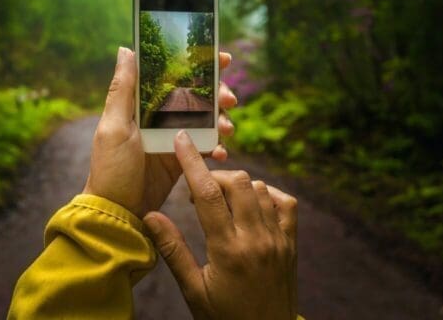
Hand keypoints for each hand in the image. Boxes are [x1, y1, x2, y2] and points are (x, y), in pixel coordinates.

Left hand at [83, 47, 236, 216]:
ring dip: (221, 121)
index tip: (222, 59)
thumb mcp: (114, 126)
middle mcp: (158, 117)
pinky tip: (220, 154)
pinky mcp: (181, 159)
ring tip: (227, 130)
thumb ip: (123, 90)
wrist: (118, 211)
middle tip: (230, 100)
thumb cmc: (111, 167)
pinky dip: (215, 148)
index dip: (198, 64)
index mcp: (141, 104)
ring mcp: (171, 138)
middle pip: (195, 95)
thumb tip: (126, 49)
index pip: (172, 74)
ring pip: (204, 120)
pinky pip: (204, 147)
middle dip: (217, 94)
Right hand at [143, 130, 297, 319]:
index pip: (207, 194)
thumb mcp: (193, 289)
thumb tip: (150, 215)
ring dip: (237, 186)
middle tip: (198, 193)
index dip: (192, 162)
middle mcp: (256, 239)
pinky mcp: (291, 243)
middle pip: (237, 182)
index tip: (182, 140)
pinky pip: (285, 203)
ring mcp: (278, 240)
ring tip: (220, 204)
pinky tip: (251, 204)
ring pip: (260, 188)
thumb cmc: (224, 318)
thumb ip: (172, 249)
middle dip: (214, 176)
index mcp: (228, 250)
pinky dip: (266, 194)